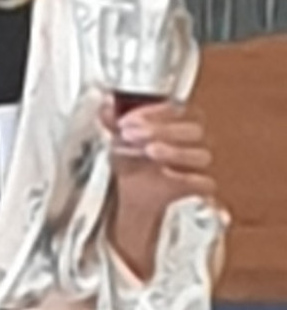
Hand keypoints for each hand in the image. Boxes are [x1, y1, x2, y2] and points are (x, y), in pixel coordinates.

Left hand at [105, 96, 216, 276]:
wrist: (135, 205)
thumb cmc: (131, 167)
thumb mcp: (117, 144)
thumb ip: (112, 123)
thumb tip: (105, 104)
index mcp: (175, 125)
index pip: (175, 109)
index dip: (152, 112)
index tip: (126, 120)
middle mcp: (192, 143)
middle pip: (192, 128)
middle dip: (160, 129)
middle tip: (131, 133)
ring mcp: (198, 166)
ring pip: (200, 154)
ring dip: (174, 150)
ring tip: (149, 151)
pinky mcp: (200, 190)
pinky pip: (204, 184)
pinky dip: (187, 179)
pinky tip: (167, 176)